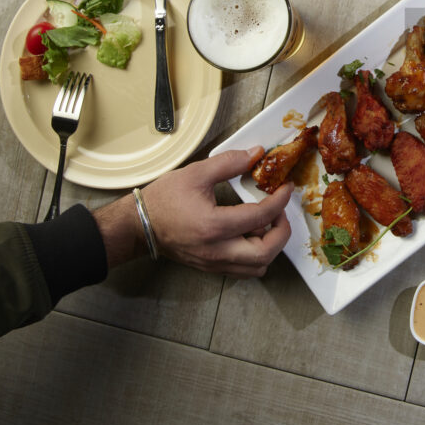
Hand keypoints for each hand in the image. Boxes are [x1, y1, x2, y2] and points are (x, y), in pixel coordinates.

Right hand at [140, 148, 293, 277]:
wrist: (139, 225)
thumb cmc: (163, 200)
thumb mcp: (196, 173)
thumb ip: (229, 162)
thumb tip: (255, 154)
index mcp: (214, 226)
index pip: (260, 217)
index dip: (280, 201)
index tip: (286, 189)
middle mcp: (216, 250)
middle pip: (265, 253)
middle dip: (281, 232)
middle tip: (280, 212)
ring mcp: (214, 263)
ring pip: (257, 267)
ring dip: (270, 246)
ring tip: (266, 223)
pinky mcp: (211, 267)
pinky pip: (243, 269)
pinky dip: (256, 255)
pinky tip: (251, 234)